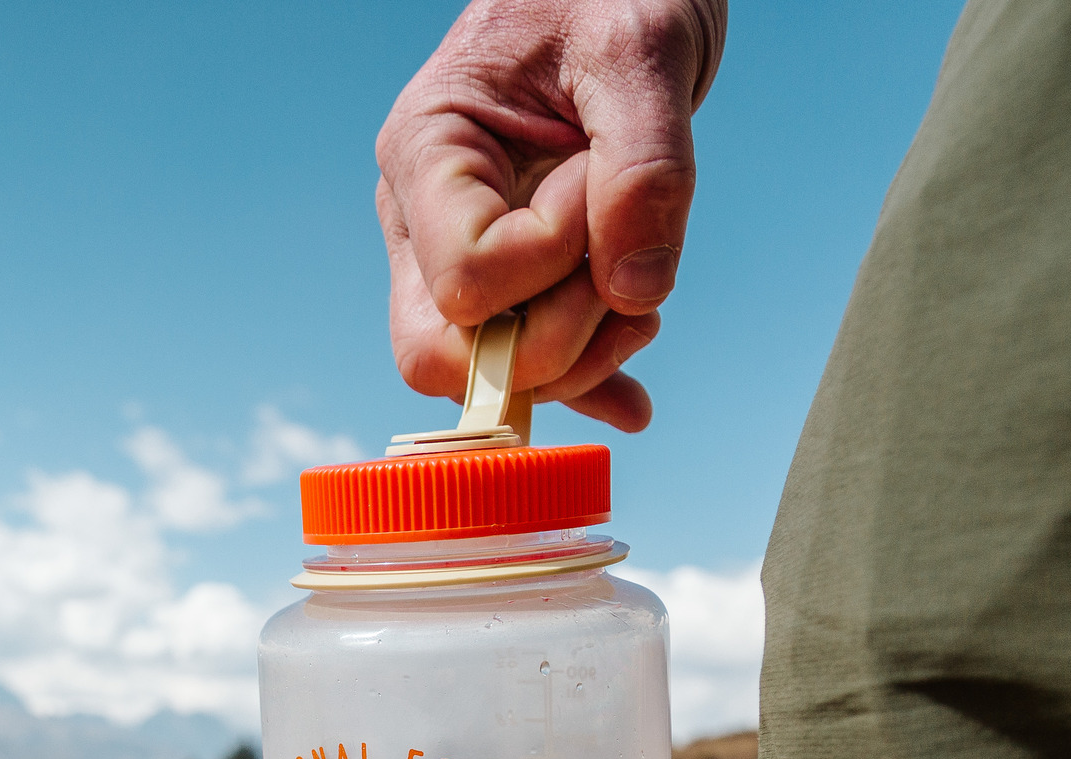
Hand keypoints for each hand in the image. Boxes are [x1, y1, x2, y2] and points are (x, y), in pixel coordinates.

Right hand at [377, 0, 725, 431]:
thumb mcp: (641, 49)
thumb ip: (644, 165)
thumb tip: (635, 291)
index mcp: (427, 152)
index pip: (467, 281)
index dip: (552, 262)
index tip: (598, 185)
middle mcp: (425, 218)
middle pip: (447, 356)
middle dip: (553, 340)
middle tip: (622, 266)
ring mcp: (459, 255)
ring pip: (489, 375)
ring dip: (584, 355)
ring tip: (645, 287)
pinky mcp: (510, 278)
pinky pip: (527, 367)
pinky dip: (584, 387)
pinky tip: (634, 398)